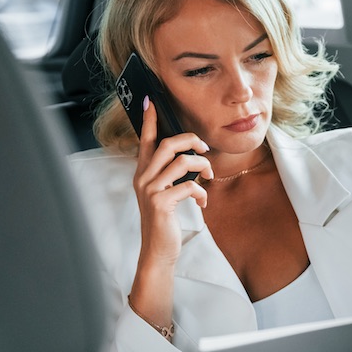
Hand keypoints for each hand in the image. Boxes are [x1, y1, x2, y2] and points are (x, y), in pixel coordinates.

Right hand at [128, 96, 212, 327]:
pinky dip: (201, 192)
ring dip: (202, 166)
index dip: (150, 120)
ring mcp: (150, 190)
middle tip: (204, 148)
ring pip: (182, 162)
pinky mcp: (160, 203)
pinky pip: (188, 186)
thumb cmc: (164, 221)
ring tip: (208, 177)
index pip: (146, 140)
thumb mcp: (164, 193)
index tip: (151, 101)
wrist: (158, 250)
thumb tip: (190, 157)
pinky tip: (202, 202)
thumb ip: (170, 175)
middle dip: (191, 141)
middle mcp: (143, 177)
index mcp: (143, 172)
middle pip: (168, 144)